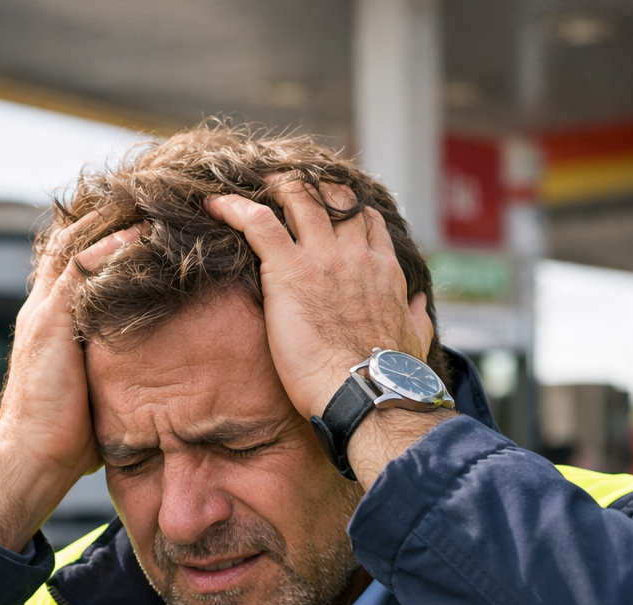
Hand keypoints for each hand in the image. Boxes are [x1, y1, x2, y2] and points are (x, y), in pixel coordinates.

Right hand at [0, 217, 141, 550]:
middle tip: (153, 199)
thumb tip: (161, 382)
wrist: (30, 460)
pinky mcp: (50, 323)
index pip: (72, 262)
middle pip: (69, 240)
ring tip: (154, 203)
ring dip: (113, 222)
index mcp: (49, 323)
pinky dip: (110, 248)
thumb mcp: (98, 393)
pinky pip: (78, 268)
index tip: (144, 224)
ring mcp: (43, 312)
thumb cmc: (66, 441)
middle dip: (108, 216)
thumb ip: (117, 371)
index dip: (104, 239)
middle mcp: (42, 308)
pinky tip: (143, 235)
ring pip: (74, 244)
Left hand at [205, 180, 426, 420]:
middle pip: (335, 199)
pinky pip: (259, 223)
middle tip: (286, 184)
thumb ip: (415, 316)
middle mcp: (355, 255)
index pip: (366, 221)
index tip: (328, 205)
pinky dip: (235, 209)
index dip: (346, 207)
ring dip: (276, 187)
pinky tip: (215, 205)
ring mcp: (322, 258)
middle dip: (311, 186)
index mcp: (383, 271)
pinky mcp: (290, 270)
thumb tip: (417, 302)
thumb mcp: (415, 340)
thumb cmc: (387, 379)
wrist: (367, 393)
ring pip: (299, 199)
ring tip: (256, 184)